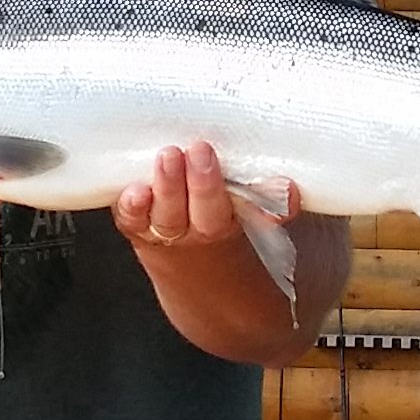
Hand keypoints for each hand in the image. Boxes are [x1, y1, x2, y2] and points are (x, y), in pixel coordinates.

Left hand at [115, 141, 274, 248]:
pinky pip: (133, 222)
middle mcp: (205, 231)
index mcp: (240, 224)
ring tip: (168, 156)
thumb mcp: (254, 213)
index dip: (272, 204)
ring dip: (168, 186)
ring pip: (169, 215)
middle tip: (203, 150)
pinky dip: (133, 206)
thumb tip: (287, 186)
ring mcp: (169, 229)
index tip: (284, 186)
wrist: (191, 268)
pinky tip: (134, 190)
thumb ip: (269, 198)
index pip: (263, 216)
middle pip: (209, 214)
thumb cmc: (223, 222)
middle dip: (205, 184)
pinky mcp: (137, 226)